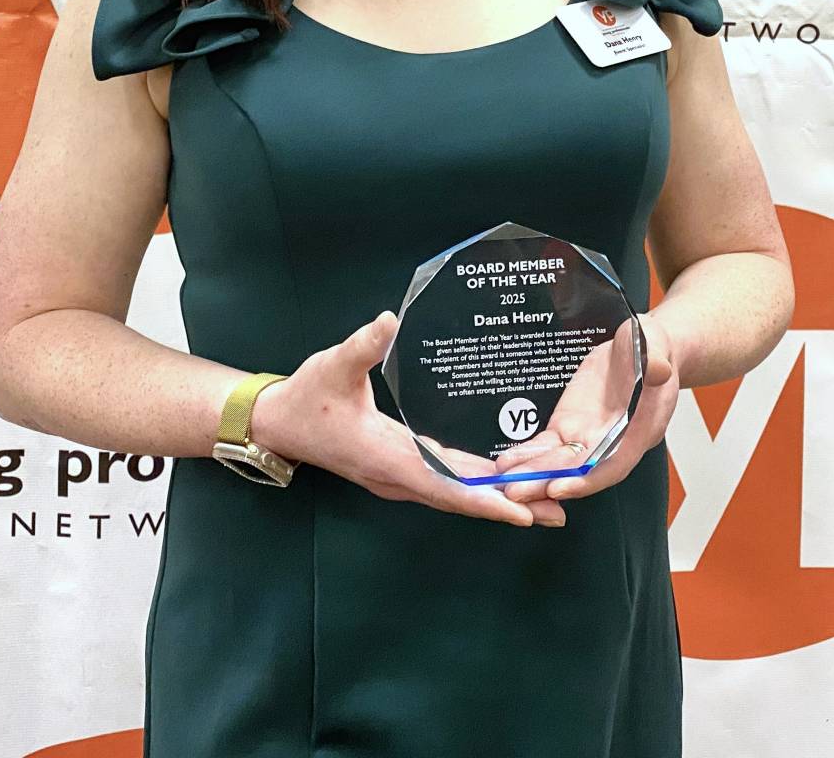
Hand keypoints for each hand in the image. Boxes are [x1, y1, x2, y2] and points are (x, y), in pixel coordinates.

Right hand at [248, 311, 567, 528]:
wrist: (277, 422)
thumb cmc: (305, 396)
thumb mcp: (332, 365)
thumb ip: (363, 346)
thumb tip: (389, 321)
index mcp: (386, 457)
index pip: (443, 486)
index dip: (483, 501)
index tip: (521, 513)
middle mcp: (397, 476)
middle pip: (460, 498)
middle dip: (506, 506)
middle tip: (556, 511)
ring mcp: (399, 475)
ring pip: (455, 493)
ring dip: (496, 499)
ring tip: (542, 502)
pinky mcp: (400, 466)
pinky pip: (445, 481)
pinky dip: (476, 484)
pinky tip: (503, 477)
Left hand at [494, 311, 680, 503]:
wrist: (641, 349)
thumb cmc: (652, 350)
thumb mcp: (656, 345)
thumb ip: (655, 360)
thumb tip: (657, 368)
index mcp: (638, 431)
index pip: (612, 465)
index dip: (586, 480)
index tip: (559, 486)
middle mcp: (611, 442)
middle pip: (577, 471)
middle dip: (545, 482)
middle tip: (515, 491)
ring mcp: (587, 436)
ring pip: (557, 462)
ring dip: (531, 474)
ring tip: (503, 480)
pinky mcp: (568, 425)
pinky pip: (547, 446)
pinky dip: (528, 455)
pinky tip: (507, 462)